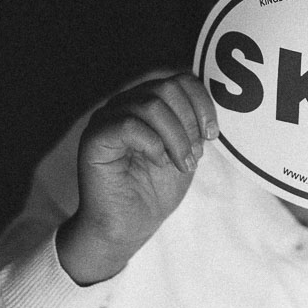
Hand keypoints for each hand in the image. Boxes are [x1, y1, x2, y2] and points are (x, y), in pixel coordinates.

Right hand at [57, 73, 217, 284]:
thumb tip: (210, 107)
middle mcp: (125, 104)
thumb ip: (194, 126)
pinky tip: (158, 162)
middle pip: (166, 88)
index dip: (202, 103)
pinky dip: (152, 143)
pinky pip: (128, 124)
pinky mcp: (95, 138)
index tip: (212, 135)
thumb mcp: (185, 152)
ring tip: (181, 164)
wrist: (127, 227)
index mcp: (147, 103)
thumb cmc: (154, 192)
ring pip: (150, 105)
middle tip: (194, 155)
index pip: (179, 80)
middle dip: (189, 123)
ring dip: (175, 138)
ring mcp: (107, 119)